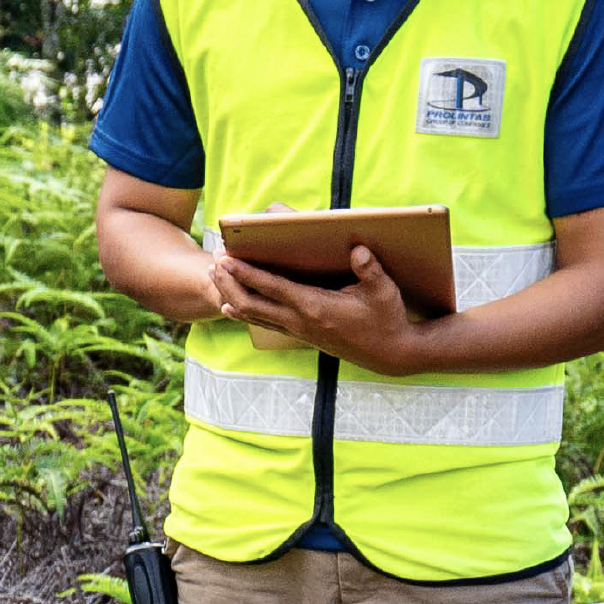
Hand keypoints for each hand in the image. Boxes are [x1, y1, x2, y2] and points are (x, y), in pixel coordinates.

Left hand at [216, 245, 437, 376]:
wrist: (391, 355)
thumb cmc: (388, 320)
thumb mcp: (384, 292)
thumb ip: (370, 270)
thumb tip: (357, 249)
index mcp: (315, 307)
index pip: (272, 288)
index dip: (246, 274)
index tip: (226, 260)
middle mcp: (300, 322)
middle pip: (252, 304)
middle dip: (229, 283)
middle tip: (212, 262)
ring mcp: (299, 331)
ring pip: (253, 316)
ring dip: (231, 296)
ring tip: (213, 278)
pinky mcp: (302, 335)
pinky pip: (264, 323)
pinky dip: (244, 312)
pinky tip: (231, 305)